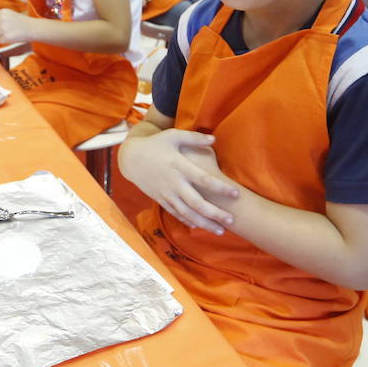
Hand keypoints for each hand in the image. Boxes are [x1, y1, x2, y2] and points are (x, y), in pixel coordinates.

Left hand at [0, 8, 32, 43]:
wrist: (33, 28)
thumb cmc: (22, 22)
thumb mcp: (10, 14)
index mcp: (2, 12)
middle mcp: (2, 19)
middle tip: (4, 33)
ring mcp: (4, 28)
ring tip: (9, 34)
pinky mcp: (6, 36)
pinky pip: (0, 41)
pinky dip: (5, 41)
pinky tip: (12, 38)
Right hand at [119, 130, 239, 233]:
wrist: (131, 158)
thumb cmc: (155, 144)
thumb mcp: (173, 136)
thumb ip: (195, 138)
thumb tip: (215, 139)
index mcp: (179, 166)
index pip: (203, 180)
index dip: (220, 187)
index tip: (236, 193)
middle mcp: (173, 183)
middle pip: (196, 202)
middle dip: (214, 213)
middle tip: (231, 220)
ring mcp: (166, 193)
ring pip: (187, 212)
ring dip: (204, 223)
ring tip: (220, 230)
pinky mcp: (160, 199)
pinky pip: (175, 213)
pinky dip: (187, 221)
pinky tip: (199, 227)